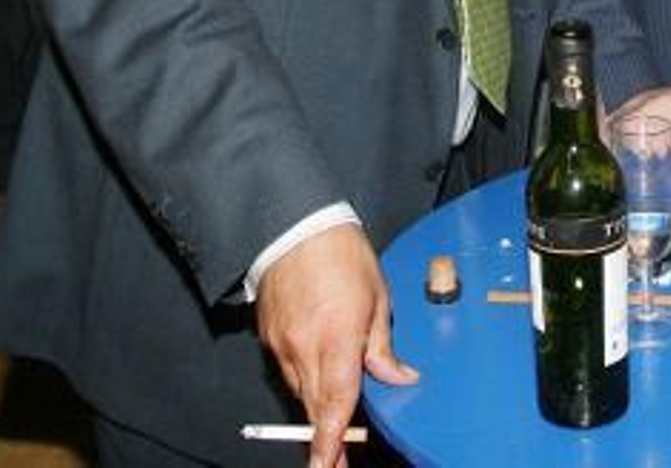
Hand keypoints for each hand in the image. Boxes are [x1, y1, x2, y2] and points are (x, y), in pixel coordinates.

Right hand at [256, 224, 417, 467]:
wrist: (295, 226)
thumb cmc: (341, 255)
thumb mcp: (377, 297)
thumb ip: (383, 346)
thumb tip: (400, 378)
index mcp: (337, 339)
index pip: (335, 402)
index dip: (331, 441)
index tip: (330, 467)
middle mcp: (305, 348)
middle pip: (314, 408)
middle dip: (324, 440)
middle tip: (334, 463)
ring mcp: (282, 345)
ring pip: (300, 391)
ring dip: (316, 408)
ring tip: (332, 424)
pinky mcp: (270, 337)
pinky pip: (289, 370)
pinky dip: (304, 379)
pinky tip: (317, 374)